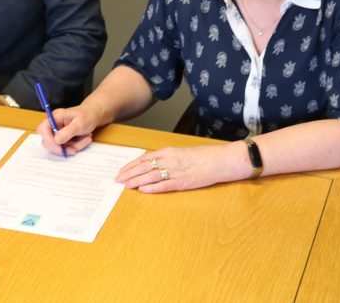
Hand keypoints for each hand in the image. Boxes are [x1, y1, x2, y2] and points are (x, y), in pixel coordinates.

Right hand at [36, 102, 105, 156]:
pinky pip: (66, 147)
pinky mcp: (63, 138)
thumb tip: (56, 140)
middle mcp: (54, 124)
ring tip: (85, 138)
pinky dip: (76, 146)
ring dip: (73, 146)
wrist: (94, 115)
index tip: (60, 147)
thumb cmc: (87, 115)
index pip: (43, 129)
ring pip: (59, 147)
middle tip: (75, 148)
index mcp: (55, 117)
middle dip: (62, 147)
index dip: (49, 140)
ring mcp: (58, 132)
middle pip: (48, 141)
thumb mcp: (79, 123)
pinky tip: (85, 139)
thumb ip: (67, 132)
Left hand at [115, 144, 244, 193]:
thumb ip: (168, 158)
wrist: (221, 160)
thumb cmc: (204, 156)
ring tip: (125, 185)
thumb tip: (153, 165)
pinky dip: (153, 188)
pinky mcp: (184, 182)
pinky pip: (165, 185)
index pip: (145, 158)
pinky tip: (142, 190)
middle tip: (118, 179)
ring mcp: (177, 171)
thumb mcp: (183, 153)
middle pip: (145, 166)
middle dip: (129, 173)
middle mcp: (171, 160)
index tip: (122, 170)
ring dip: (137, 181)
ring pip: (151, 176)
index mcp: (170, 151)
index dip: (132, 165)